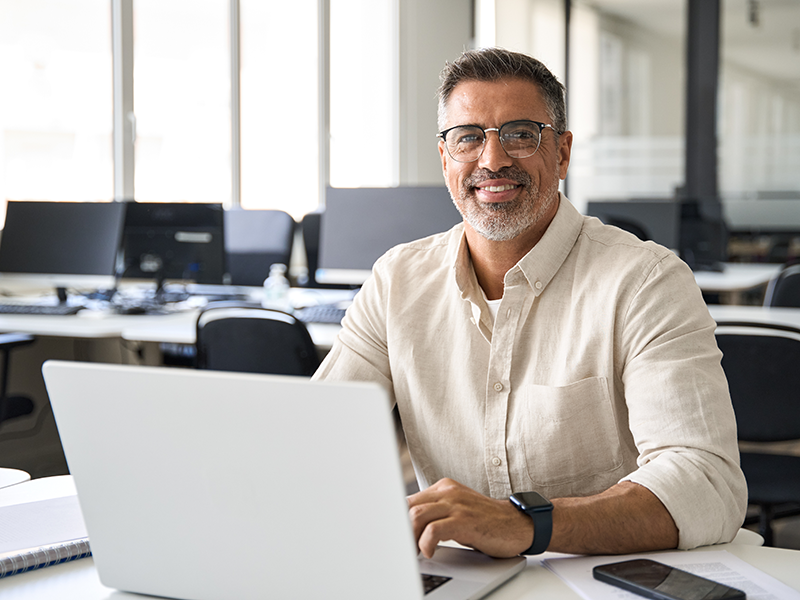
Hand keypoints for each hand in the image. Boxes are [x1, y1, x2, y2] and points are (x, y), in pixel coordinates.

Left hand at [407, 478, 532, 558]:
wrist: (518, 524)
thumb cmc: (486, 522)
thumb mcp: (457, 511)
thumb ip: (436, 514)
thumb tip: (409, 529)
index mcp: (443, 488)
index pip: (408, 501)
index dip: (398, 520)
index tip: (394, 537)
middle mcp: (447, 492)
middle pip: (407, 507)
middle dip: (401, 531)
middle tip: (402, 549)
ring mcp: (456, 504)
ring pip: (416, 516)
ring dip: (410, 539)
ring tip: (414, 553)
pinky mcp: (464, 520)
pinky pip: (433, 530)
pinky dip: (425, 543)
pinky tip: (430, 553)